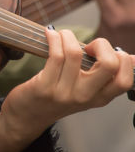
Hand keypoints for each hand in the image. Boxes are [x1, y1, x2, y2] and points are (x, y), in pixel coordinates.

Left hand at [0, 28, 133, 151]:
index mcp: (99, 98)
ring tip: (62, 35)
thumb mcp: (83, 91)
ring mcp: (64, 93)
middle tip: (89, 45)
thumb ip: (99, 76)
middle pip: (109, 65)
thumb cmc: (55, 98)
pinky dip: (54, 38)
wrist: (27, 116)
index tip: (107, 51)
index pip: (125, 80)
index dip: (123, 59)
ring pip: (75, 54)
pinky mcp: (44, 87)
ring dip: (69, 36)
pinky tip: (50, 34)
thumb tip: (125, 54)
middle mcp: (85, 97)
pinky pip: (55, 55)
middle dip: (102, 44)